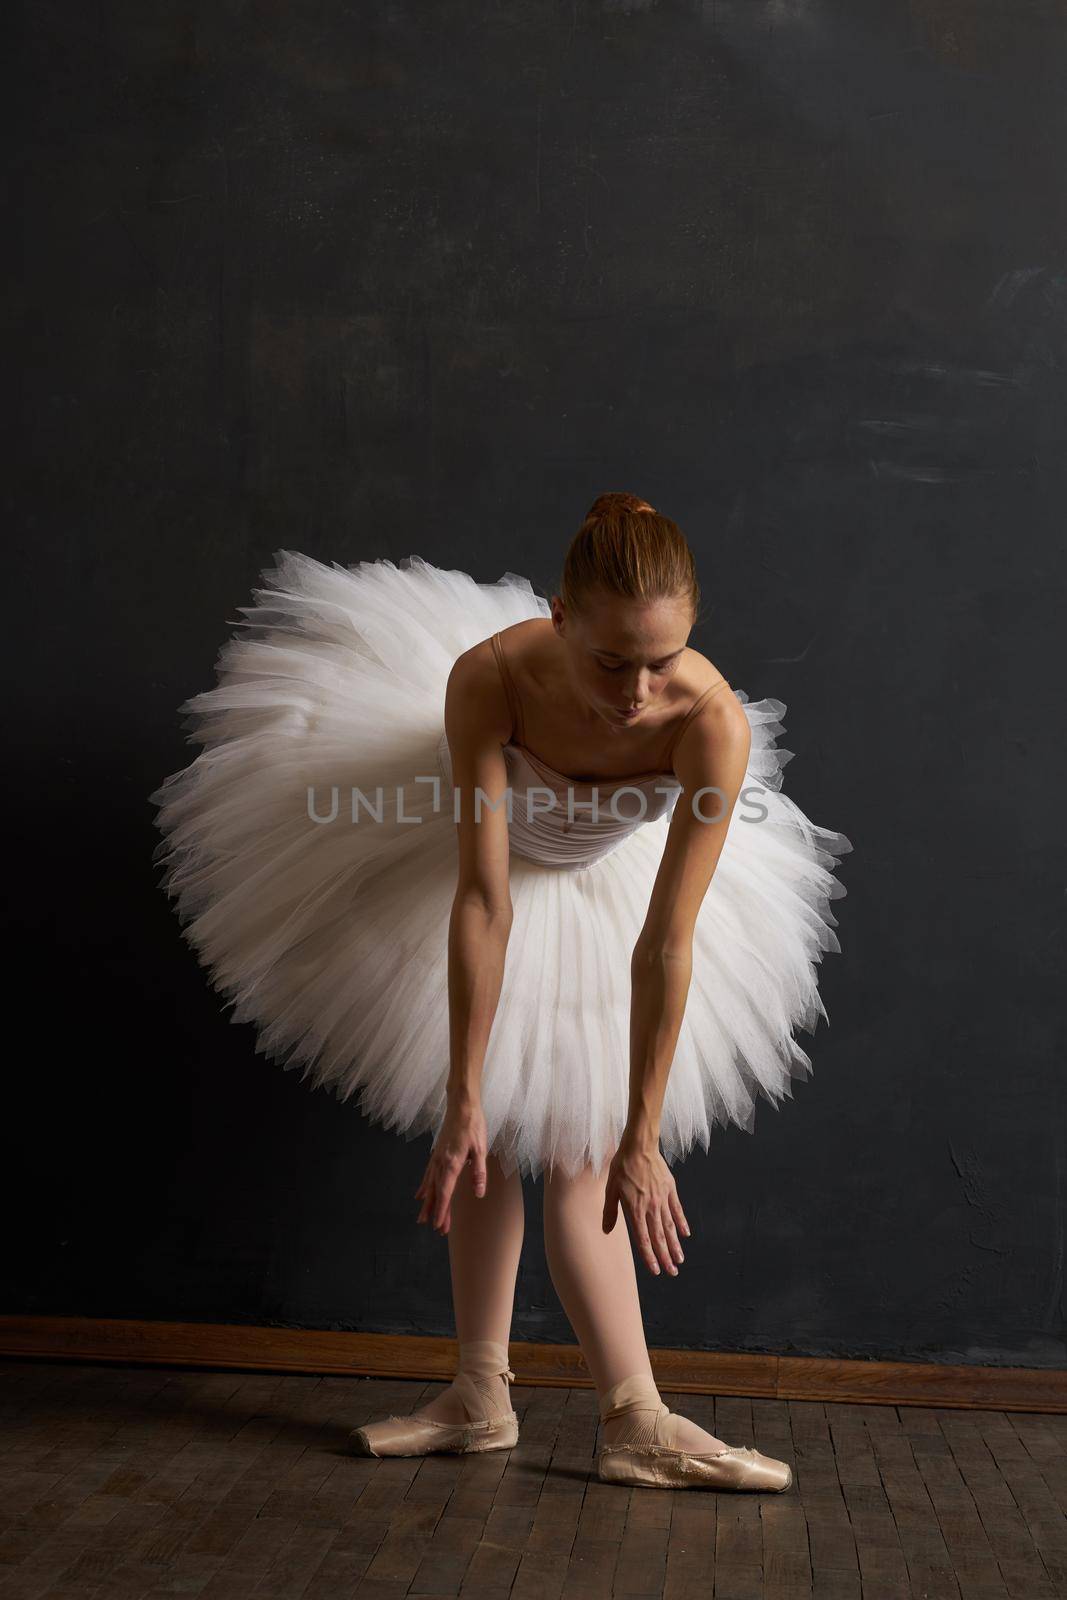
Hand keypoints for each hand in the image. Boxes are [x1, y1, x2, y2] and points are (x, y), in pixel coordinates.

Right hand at [414, 1096, 488, 1234]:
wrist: (461, 1106)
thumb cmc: (473, 1125)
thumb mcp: (480, 1149)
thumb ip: (478, 1172)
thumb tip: (479, 1193)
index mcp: (451, 1163)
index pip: (445, 1192)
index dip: (442, 1211)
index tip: (439, 1226)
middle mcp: (440, 1163)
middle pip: (436, 1192)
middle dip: (436, 1212)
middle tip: (436, 1229)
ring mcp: (436, 1158)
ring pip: (430, 1185)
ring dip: (428, 1203)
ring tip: (422, 1219)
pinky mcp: (437, 1154)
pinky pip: (427, 1175)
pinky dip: (424, 1187)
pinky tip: (420, 1195)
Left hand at [602, 1130, 690, 1276]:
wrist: (639, 1146)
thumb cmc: (622, 1166)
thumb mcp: (610, 1189)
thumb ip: (610, 1211)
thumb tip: (606, 1231)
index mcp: (635, 1209)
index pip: (643, 1239)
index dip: (649, 1256)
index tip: (655, 1271)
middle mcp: (651, 1207)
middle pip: (659, 1237)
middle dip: (665, 1257)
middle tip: (672, 1273)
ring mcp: (662, 1199)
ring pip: (670, 1227)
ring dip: (675, 1245)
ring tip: (680, 1260)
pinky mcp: (670, 1190)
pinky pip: (677, 1210)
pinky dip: (682, 1223)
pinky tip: (685, 1234)